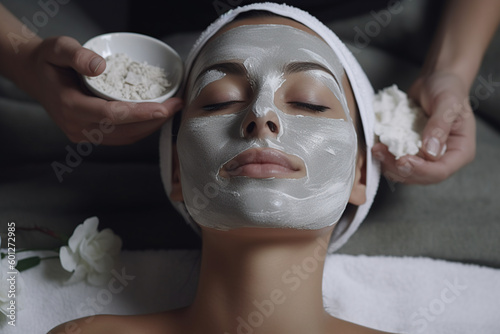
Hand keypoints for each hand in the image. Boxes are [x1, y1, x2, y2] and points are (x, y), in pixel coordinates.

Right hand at [28, 36, 182, 144]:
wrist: (35, 76)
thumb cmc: (48, 61)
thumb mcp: (57, 48)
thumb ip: (76, 55)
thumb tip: (100, 66)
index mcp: (70, 106)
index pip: (111, 115)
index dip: (140, 113)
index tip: (164, 108)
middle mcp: (77, 126)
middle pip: (124, 130)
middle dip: (154, 120)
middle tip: (177, 105)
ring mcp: (83, 135)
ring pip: (125, 137)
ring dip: (151, 126)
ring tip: (171, 110)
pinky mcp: (90, 136)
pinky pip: (121, 137)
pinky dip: (140, 129)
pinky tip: (154, 117)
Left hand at [372, 71, 475, 183]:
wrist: (435, 80)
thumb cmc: (447, 89)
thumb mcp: (447, 103)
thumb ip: (439, 126)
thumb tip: (430, 151)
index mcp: (459, 151)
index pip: (440, 172)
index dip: (420, 170)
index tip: (402, 160)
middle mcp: (443, 158)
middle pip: (421, 176)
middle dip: (399, 169)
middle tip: (381, 153)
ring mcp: (426, 157)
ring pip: (406, 173)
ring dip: (388, 165)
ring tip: (376, 150)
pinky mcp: (411, 151)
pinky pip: (397, 163)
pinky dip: (386, 158)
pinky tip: (377, 147)